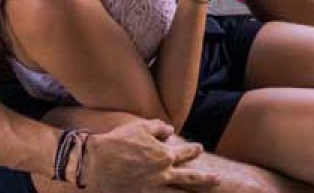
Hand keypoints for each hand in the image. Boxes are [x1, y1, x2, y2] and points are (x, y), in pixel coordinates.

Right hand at [80, 118, 217, 190]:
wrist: (95, 163)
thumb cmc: (117, 142)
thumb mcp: (140, 128)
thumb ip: (159, 128)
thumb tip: (171, 130)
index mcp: (163, 154)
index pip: (185, 153)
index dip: (193, 151)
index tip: (199, 149)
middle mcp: (162, 174)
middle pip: (190, 178)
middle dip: (205, 179)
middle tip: (218, 180)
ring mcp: (152, 189)